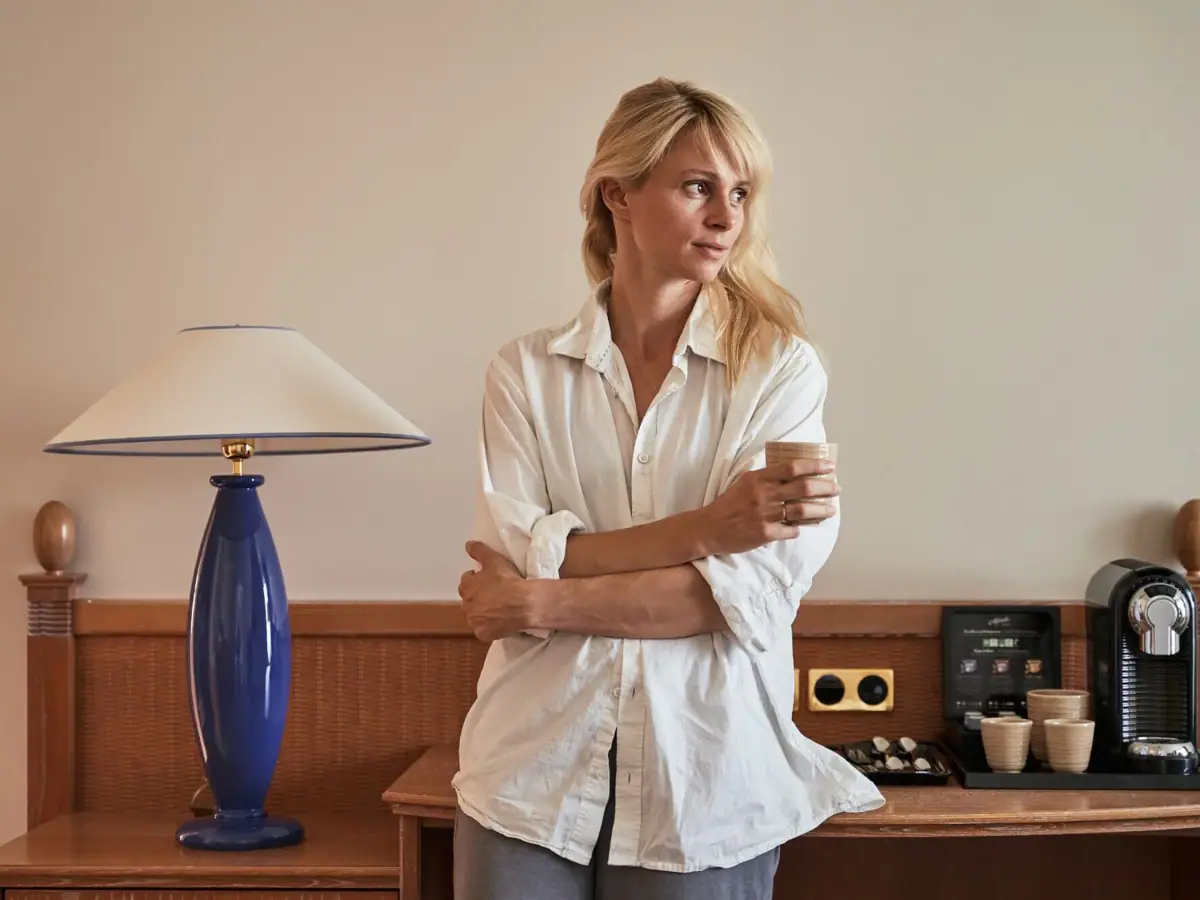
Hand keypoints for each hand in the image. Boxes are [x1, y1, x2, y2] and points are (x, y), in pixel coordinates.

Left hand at [458, 541, 532, 641]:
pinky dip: (489, 627)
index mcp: (466, 587)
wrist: (524, 604)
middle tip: (495, 594)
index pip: (467, 581)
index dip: (477, 579)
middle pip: (470, 599)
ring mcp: (474, 622)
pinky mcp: (483, 634)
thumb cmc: (508, 580)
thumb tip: (468, 544)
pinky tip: (500, 622)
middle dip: (479, 596)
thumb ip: (479, 551)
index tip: (488, 579)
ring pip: (476, 615)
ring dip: (483, 612)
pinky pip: (484, 630)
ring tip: (499, 608)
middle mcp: (466, 606)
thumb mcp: (494, 560)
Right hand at [701, 458, 838, 554]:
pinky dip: (799, 529)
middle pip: (802, 488)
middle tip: (837, 488)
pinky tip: (803, 528)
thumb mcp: (744, 483)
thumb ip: (766, 478)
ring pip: (802, 510)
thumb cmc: (729, 505)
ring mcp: (765, 515)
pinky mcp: (764, 533)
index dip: (814, 466)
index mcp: (758, 479)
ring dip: (820, 510)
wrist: (709, 528)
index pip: (792, 468)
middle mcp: (763, 495)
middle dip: (824, 488)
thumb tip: (793, 473)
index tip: (830, 467)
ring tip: (831, 510)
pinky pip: (790, 530)